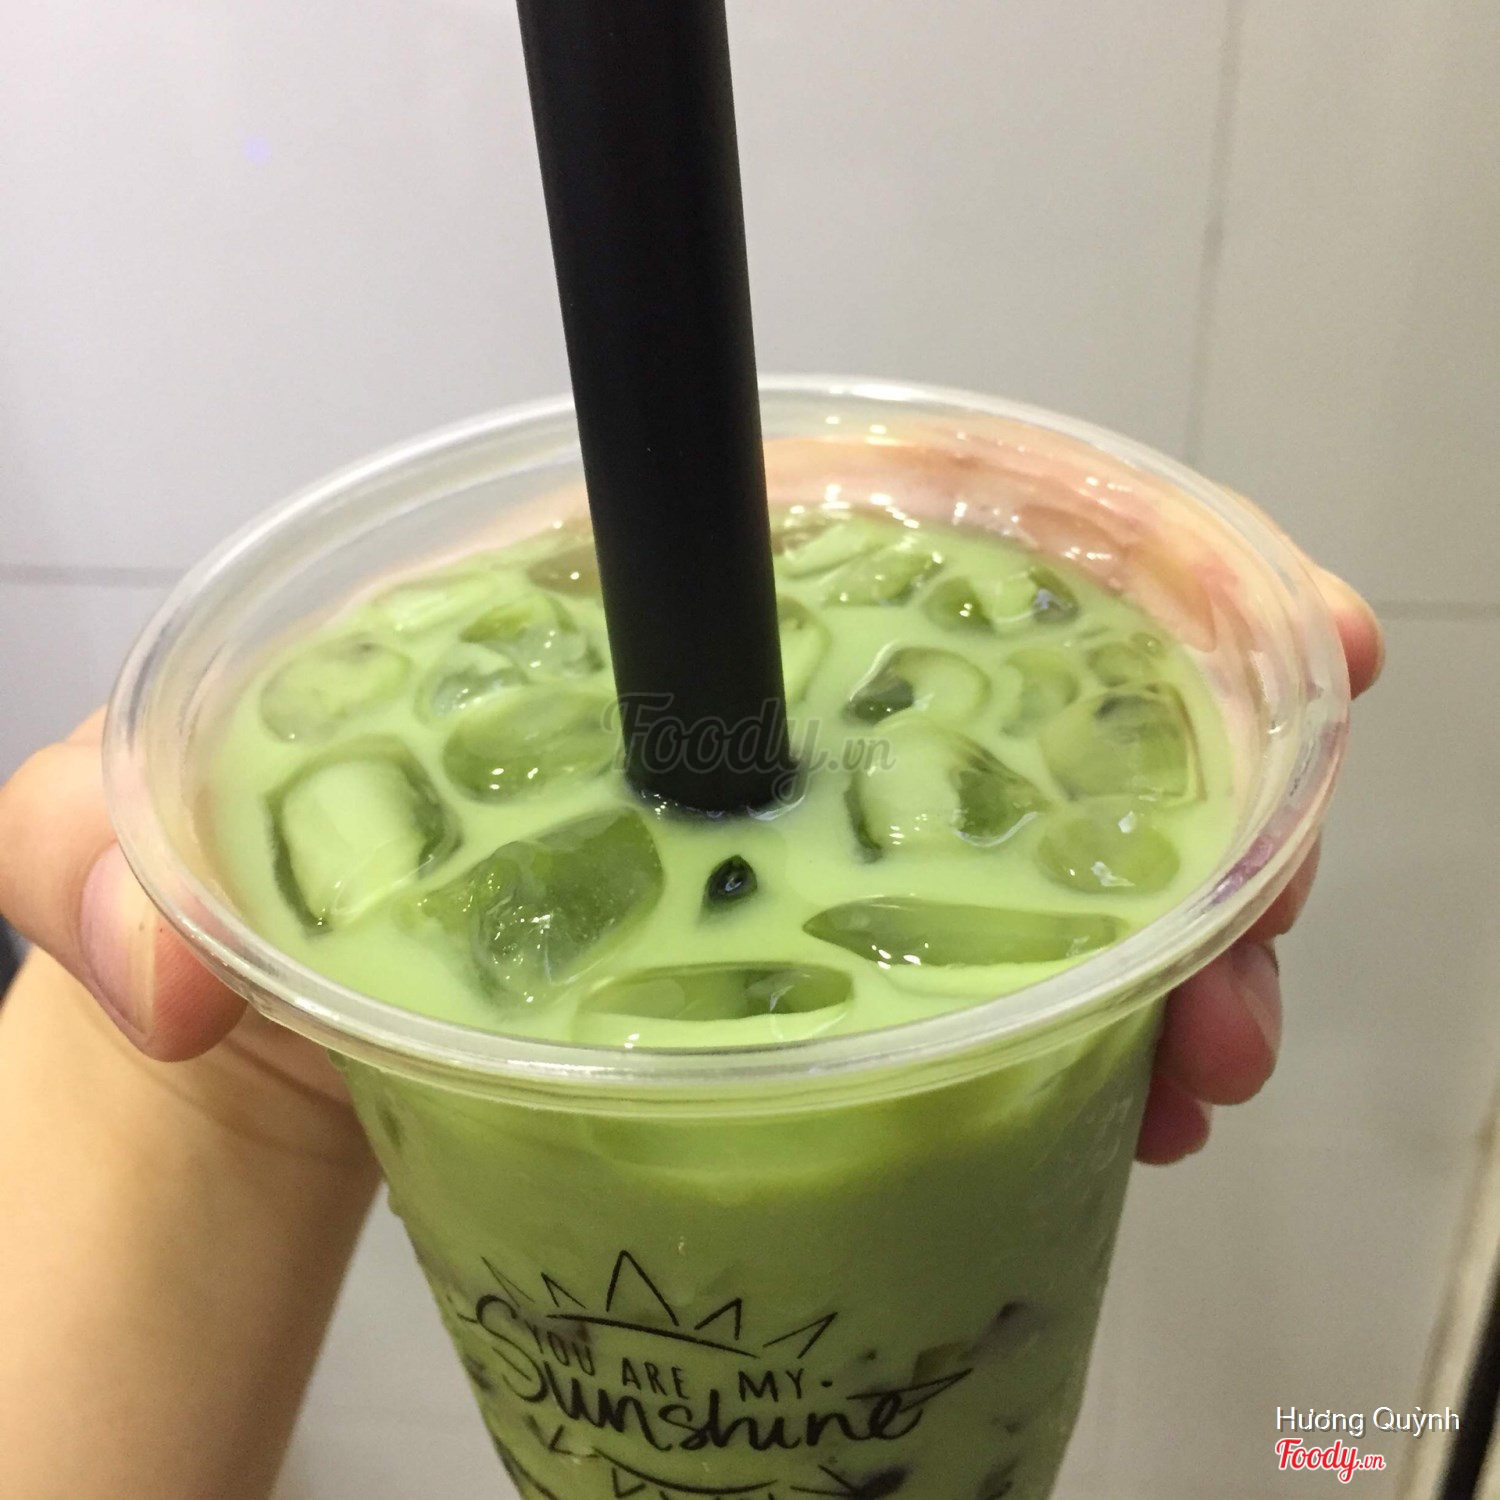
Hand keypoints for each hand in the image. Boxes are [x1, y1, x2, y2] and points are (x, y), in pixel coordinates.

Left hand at [0, 561, 1381, 1158]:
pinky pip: (1019, 958)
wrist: (315, 1040)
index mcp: (649, 609)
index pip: (910, 519)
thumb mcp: (153, 833)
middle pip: (1039, 691)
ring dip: (1176, 940)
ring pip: (1056, 839)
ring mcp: (819, 843)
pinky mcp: (842, 966)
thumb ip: (98, 850)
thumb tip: (168, 970)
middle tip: (1253, 939)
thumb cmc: (268, 895)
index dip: (1113, 549)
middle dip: (1190, 797)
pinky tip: (1137, 1094)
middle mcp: (765, 708)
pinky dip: (1108, 1014)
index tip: (1279, 624)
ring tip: (1203, 1064)